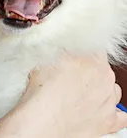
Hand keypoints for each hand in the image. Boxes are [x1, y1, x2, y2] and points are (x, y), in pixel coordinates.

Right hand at [0, 54, 126, 137]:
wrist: (44, 119)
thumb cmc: (44, 89)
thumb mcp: (48, 55)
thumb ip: (62, 47)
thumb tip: (63, 40)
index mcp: (95, 60)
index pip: (94, 48)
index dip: (81, 51)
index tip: (72, 55)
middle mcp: (106, 79)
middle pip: (103, 68)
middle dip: (89, 70)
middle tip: (70, 74)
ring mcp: (109, 102)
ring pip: (112, 90)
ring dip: (101, 89)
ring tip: (81, 92)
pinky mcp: (108, 122)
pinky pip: (122, 117)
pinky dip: (116, 112)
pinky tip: (104, 108)